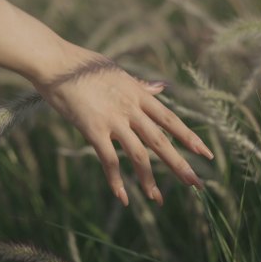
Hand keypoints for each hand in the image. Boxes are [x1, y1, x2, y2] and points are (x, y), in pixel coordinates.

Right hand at [32, 45, 212, 206]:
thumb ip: (139, 85)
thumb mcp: (117, 72)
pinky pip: (109, 160)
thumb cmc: (82, 65)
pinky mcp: (93, 129)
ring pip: (139, 155)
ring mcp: (113, 119)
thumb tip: (160, 88)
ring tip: (157, 199)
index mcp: (138, 94)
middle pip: (161, 140)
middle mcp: (130, 108)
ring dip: (149, 180)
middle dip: (180, 164)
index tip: (205, 152)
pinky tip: (123, 197)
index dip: (189, 137)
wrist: (54, 62)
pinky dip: (116, 181)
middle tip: (196, 184)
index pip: (170, 120)